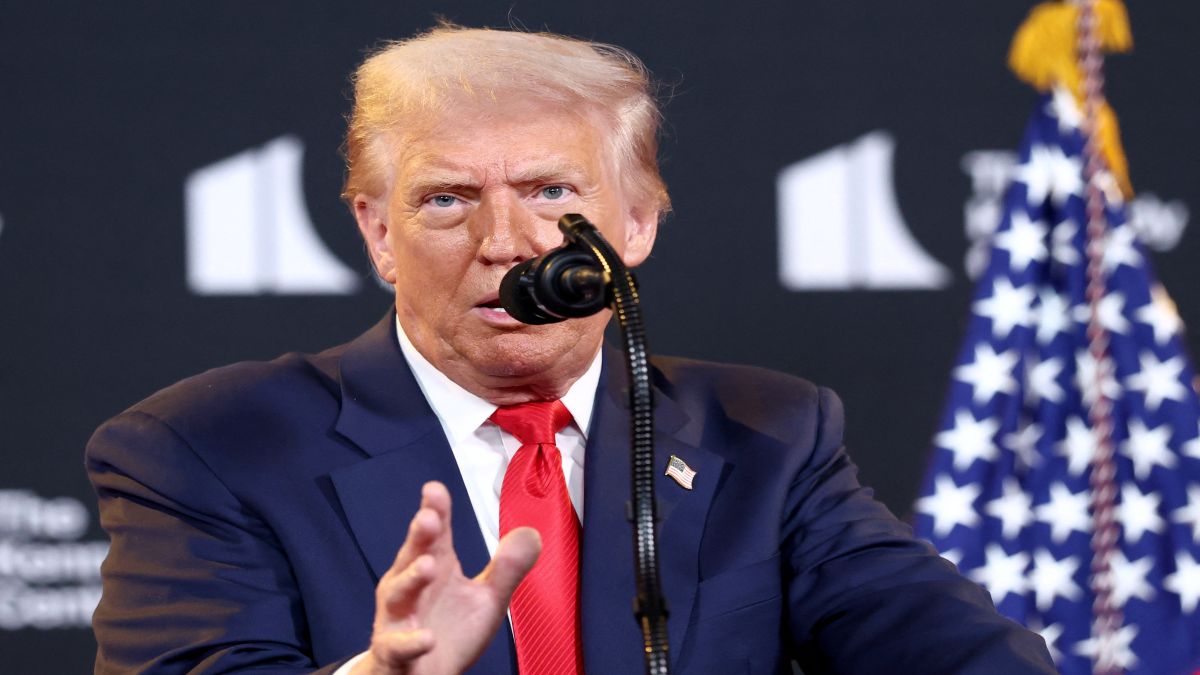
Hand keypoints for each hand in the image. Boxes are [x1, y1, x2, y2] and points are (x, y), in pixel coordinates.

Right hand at [351, 481, 540, 674]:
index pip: (435, 534)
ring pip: (398, 594)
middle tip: (429, 518)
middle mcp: (410, 587)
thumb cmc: (448, 630)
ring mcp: (398, 618)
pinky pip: (398, 645)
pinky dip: (411, 641)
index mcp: (434, 567)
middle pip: (412, 555)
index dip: (435, 511)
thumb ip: (506, 569)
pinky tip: (427, 638)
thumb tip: (531, 532)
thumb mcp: (486, 600)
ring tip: (429, 567)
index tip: (435, 489)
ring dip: (411, 579)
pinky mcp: (394, 652)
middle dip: (419, 536)